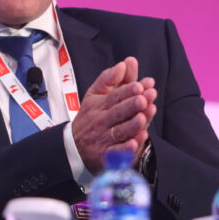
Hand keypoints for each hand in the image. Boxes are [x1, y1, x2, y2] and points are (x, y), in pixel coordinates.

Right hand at [71, 57, 156, 173]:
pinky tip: (136, 142)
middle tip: (144, 99)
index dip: (127, 91)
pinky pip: (116, 152)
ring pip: (119, 132)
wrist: (74, 146)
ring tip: (143, 117)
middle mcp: (101, 121)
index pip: (114, 96)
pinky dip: (126, 148)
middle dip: (131, 106)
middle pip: (117, 113)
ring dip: (132, 125)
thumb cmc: (91, 117)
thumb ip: (110, 78)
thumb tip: (125, 64)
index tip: (140, 85)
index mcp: (98, 105)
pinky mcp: (106, 155)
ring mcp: (103, 139)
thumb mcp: (95, 95)